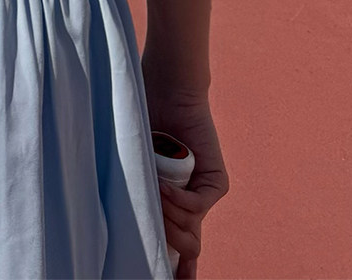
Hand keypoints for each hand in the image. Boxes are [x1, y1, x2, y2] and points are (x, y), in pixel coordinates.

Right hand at [146, 92, 228, 278]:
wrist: (163, 91)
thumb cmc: (140, 124)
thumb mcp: (134, 169)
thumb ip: (139, 197)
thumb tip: (137, 235)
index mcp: (172, 205)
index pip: (180, 249)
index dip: (176, 271)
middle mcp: (190, 204)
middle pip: (184, 246)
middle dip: (163, 240)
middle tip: (147, 217)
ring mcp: (205, 194)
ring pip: (189, 230)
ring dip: (164, 214)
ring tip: (150, 187)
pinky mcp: (217, 182)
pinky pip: (196, 207)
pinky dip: (176, 200)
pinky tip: (161, 184)